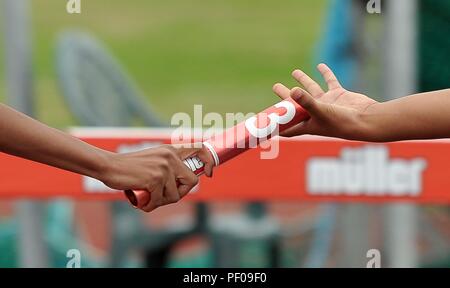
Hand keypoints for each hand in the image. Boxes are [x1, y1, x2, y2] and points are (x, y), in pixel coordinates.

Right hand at [99, 144, 213, 211]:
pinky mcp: (155, 179)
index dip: (209, 161)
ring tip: (146, 197)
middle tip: (163, 197)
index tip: (209, 173)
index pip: (200, 148)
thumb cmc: (129, 168)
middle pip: (192, 182)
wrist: (108, 166)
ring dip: (160, 202)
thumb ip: (168, 168)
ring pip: (175, 195)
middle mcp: (170, 157)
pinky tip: (140, 201)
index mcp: (171, 150)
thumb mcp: (153, 161)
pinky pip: (160, 200)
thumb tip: (183, 186)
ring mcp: (164, 167)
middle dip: (180, 194)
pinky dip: (150, 205)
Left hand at [273, 63, 378, 140]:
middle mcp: (316, 114)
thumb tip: (292, 91)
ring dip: (304, 81)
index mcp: (308, 124)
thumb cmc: (342, 121)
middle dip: (285, 97)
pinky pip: (330, 82)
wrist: (367, 120)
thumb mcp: (321, 111)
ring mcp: (328, 104)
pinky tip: (320, 66)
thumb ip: (306, 101)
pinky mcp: (339, 95)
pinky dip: (325, 73)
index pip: (289, 126)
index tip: (266, 121)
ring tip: (294, 72)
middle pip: (296, 105)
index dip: (278, 125)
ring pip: (312, 90)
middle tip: (275, 86)